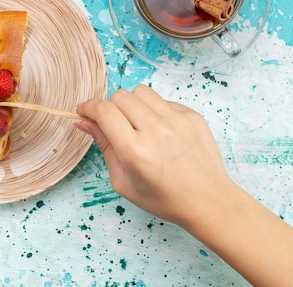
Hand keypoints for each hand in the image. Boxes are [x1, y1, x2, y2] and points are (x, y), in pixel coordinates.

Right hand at [74, 84, 232, 226]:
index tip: (83, 111)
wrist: (208, 201)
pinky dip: (154, 111)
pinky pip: (162, 100)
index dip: (88, 107)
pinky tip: (160, 132)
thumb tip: (84, 122)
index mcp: (135, 152)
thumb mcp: (123, 181)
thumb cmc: (163, 198)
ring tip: (138, 125)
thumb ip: (104, 147)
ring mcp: (177, 121)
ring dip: (132, 104)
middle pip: (120, 97)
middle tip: (114, 125)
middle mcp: (156, 131)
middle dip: (110, 108)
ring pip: (140, 92)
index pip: (104, 111)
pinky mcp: (191, 116)